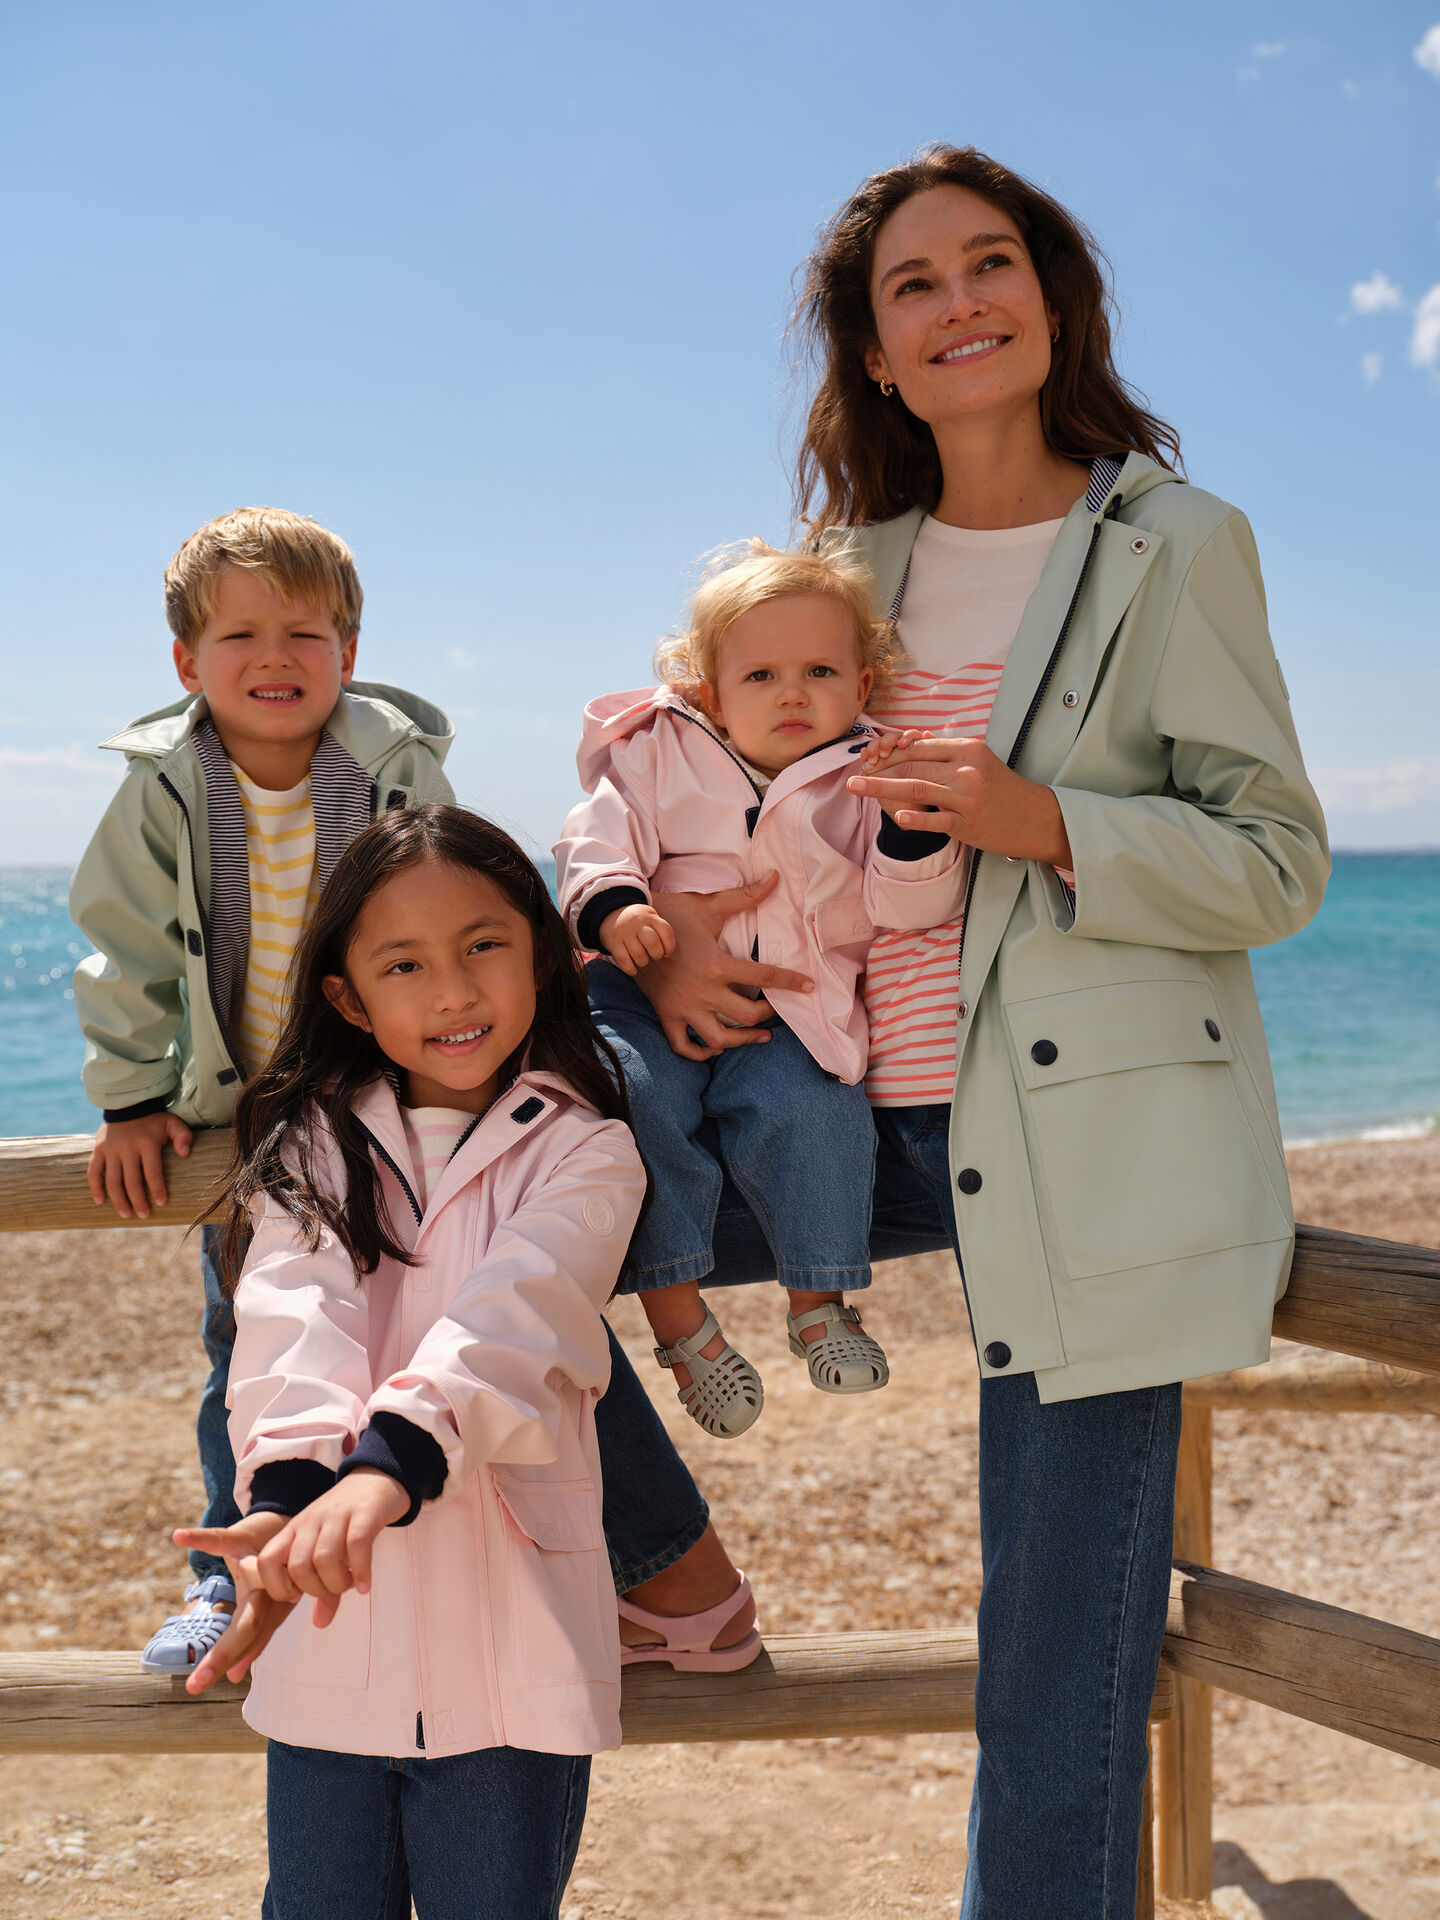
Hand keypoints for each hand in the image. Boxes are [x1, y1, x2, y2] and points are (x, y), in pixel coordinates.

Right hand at [88, 1111, 193, 1218]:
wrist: (127, 1104)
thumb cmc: (154, 1119)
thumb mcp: (172, 1123)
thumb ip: (183, 1136)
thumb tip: (185, 1154)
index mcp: (147, 1144)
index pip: (152, 1173)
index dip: (157, 1190)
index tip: (161, 1203)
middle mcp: (127, 1149)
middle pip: (132, 1181)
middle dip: (138, 1201)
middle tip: (144, 1215)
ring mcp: (111, 1150)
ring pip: (113, 1181)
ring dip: (119, 1200)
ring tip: (126, 1215)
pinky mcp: (98, 1150)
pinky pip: (93, 1172)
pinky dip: (95, 1187)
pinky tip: (100, 1201)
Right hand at [173, 1510, 290, 1691]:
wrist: (283, 1528)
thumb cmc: (272, 1578)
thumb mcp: (265, 1610)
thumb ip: (253, 1642)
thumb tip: (236, 1678)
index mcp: (274, 1610)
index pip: (250, 1642)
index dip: (224, 1663)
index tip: (195, 1686)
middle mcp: (271, 1590)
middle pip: (251, 1624)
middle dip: (225, 1652)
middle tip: (196, 1680)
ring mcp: (258, 1562)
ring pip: (257, 1574)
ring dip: (252, 1573)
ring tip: (220, 1585)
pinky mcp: (243, 1538)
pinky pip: (223, 1539)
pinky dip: (202, 1538)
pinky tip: (180, 1537)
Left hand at [245, 1469, 408, 1620]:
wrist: (374, 1479)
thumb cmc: (346, 1521)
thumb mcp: (326, 1549)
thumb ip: (322, 1587)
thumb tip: (321, 1623)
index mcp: (294, 1531)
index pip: (267, 1561)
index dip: (278, 1586)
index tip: (300, 1594)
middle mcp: (310, 1522)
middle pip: (299, 1566)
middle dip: (317, 1589)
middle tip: (334, 1588)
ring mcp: (336, 1516)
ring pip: (325, 1558)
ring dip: (339, 1582)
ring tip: (351, 1584)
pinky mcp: (363, 1514)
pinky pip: (357, 1546)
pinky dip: (360, 1572)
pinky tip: (365, 1585)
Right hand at [599, 902, 676, 974]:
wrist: (610, 913)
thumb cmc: (638, 922)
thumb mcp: (650, 918)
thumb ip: (660, 931)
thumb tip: (667, 953)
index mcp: (650, 918)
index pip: (666, 932)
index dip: (670, 947)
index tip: (666, 952)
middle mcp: (637, 923)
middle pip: (653, 943)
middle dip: (657, 954)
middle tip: (655, 955)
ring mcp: (624, 932)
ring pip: (639, 954)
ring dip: (643, 962)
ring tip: (642, 960)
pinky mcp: (613, 942)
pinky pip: (623, 960)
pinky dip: (630, 969)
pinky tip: (633, 969)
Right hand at [629, 874, 813, 1061]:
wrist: (630, 929)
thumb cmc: (671, 915)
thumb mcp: (708, 905)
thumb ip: (744, 896)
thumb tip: (775, 878)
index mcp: (716, 965)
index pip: (764, 978)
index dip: (790, 983)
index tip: (808, 987)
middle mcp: (702, 992)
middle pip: (746, 1016)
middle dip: (768, 1016)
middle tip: (776, 1010)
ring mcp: (683, 1007)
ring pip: (719, 1039)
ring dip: (743, 1041)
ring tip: (759, 1036)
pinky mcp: (667, 1015)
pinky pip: (684, 1046)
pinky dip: (701, 1053)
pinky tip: (717, 1047)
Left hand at [848, 736, 1071, 866]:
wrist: (1035, 817)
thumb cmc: (1002, 788)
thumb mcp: (979, 761)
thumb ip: (948, 752)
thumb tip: (916, 742)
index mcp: (967, 750)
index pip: (919, 748)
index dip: (890, 753)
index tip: (870, 759)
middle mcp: (966, 770)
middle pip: (912, 767)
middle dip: (879, 771)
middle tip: (854, 775)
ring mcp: (966, 798)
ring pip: (916, 789)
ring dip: (881, 788)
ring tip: (856, 788)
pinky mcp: (967, 824)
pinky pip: (935, 819)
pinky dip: (915, 817)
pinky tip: (895, 816)